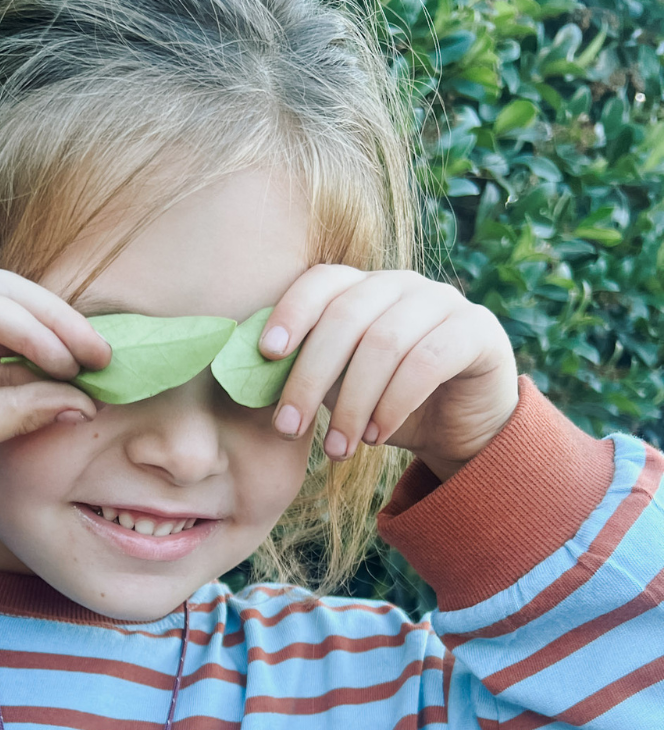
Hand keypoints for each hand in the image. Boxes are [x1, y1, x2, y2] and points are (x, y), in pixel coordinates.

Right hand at [0, 251, 110, 453]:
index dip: (57, 359)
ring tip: (93, 356)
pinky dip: (22, 324)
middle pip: (10, 314)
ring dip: (53, 324)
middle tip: (110, 363)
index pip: (9, 346)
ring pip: (1, 297)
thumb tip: (83, 405)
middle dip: (64, 334)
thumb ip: (17, 413)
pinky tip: (59, 353)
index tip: (103, 382)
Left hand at [259, 266, 519, 480]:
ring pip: (385, 342)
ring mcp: (443, 301)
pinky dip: (394, 403)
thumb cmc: (387, 404)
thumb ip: (309, 373)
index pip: (322, 281)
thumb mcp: (340, 389)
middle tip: (288, 430)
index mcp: (363, 288)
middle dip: (310, 377)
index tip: (266, 354)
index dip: (291, 312)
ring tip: (337, 449)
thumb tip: (252, 378)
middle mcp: (402, 284)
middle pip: (346, 316)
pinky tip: (377, 436)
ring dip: (353, 404)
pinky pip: (428, 361)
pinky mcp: (477, 330)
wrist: (459, 427)